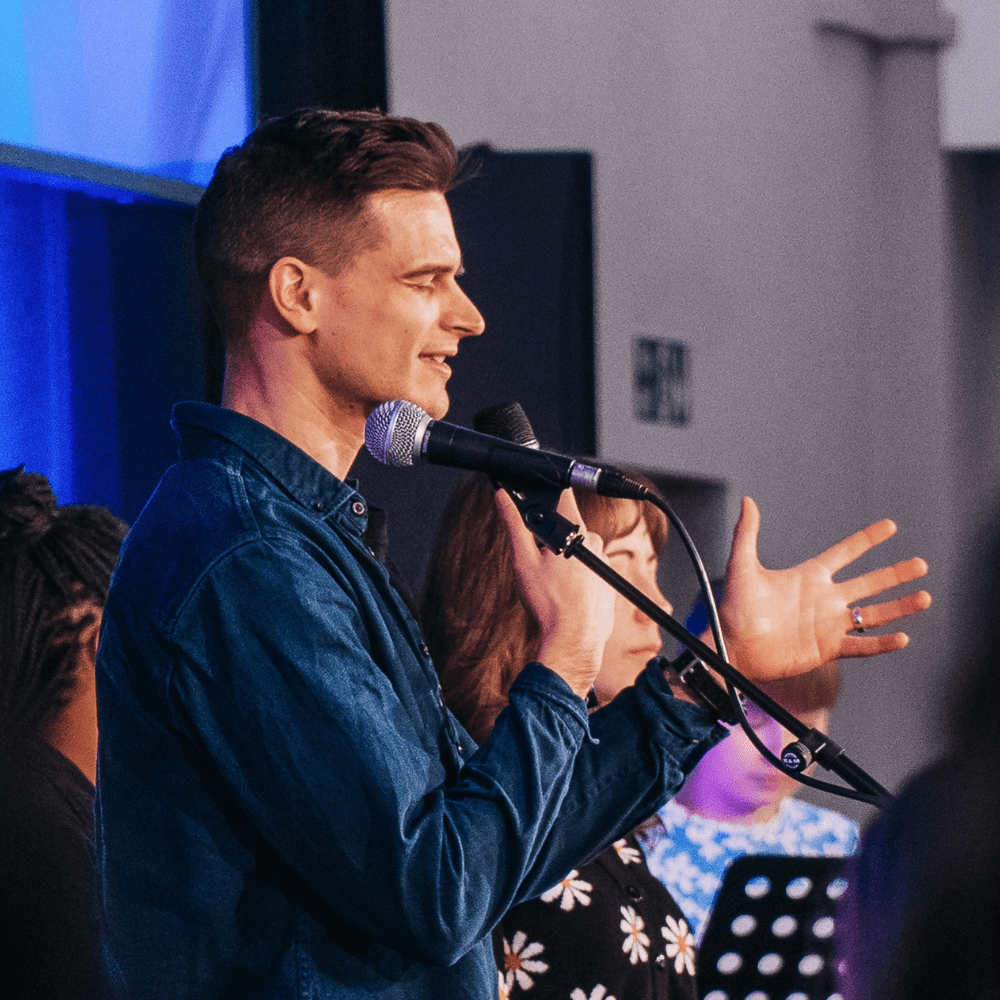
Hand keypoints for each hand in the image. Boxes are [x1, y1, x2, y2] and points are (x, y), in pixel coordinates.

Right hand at [495, 489, 615, 698]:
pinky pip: (591, 573)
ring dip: (567, 563)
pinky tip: (566, 596)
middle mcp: (597, 545)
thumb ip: (514, 524)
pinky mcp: (609, 584)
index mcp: (577, 533)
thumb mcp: (523, 561)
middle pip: (569, 530)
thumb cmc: (549, 604)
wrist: (573, 641)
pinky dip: (578, 581)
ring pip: (580, 554)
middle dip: (554, 542)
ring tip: (553, 586)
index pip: (565, 498)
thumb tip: (503, 498)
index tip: (541, 495)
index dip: (550, 495)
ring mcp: (606, 565)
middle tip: (540, 564)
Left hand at [719, 497, 931, 679]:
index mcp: (809, 576)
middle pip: (869, 583)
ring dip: (899, 607)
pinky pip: (861, 646)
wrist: (732, 646)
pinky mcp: (827, 648)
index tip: (890, 526)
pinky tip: (903, 637)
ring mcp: (828, 625)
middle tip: (922, 564)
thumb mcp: (742, 566)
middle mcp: (824, 599)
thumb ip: (747, 534)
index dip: (867, 539)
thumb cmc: (733, 608)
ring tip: (925, 597)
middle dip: (896, 574)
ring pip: (872, 614)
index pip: (845, 553)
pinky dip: (882, 643)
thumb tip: (747, 500)